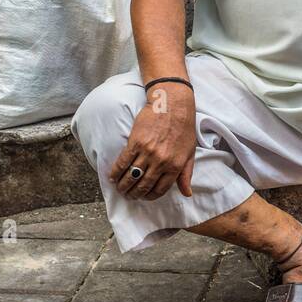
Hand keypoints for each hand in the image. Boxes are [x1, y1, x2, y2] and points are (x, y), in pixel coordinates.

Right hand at [109, 84, 196, 199]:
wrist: (172, 104)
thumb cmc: (183, 127)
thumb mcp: (189, 153)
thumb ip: (186, 174)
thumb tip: (187, 193)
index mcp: (175, 166)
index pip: (159, 189)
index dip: (149, 196)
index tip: (143, 197)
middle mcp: (161, 162)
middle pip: (143, 185)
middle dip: (134, 194)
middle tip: (128, 195)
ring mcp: (148, 152)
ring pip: (131, 176)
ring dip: (123, 185)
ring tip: (119, 188)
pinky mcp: (135, 142)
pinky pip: (123, 162)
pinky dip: (116, 172)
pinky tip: (112, 176)